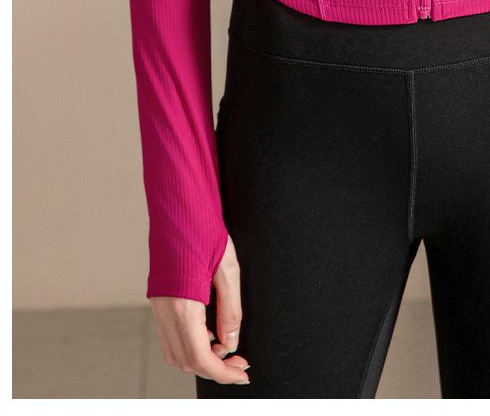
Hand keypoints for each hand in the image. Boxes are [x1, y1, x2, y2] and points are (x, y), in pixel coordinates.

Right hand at [150, 236, 249, 385]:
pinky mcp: (157, 300)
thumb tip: (231, 343)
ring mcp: (158, 306)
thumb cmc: (204, 231)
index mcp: (183, 304)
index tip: (242, 373)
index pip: (199, 357)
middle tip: (239, 361)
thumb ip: (231, 310)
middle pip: (186, 360)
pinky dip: (188, 344)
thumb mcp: (228, 269)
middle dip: (214, 367)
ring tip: (224, 346)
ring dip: (199, 358)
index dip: (222, 372)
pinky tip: (208, 332)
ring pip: (175, 352)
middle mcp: (165, 310)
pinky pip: (169, 336)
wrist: (179, 206)